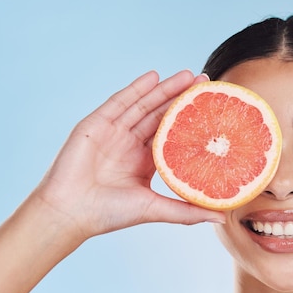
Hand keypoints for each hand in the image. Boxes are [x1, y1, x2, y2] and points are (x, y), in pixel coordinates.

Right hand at [35, 70, 224, 239]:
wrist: (70, 212)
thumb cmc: (109, 214)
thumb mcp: (156, 209)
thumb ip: (187, 211)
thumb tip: (222, 217)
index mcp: (144, 162)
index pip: (173, 135)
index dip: (191, 122)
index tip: (213, 110)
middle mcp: (130, 145)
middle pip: (161, 115)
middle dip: (182, 98)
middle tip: (205, 82)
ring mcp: (113, 133)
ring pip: (144, 105)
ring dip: (165, 89)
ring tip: (188, 75)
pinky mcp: (96, 124)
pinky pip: (119, 102)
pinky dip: (136, 89)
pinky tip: (154, 77)